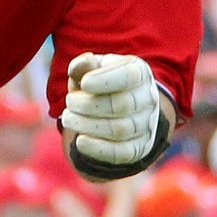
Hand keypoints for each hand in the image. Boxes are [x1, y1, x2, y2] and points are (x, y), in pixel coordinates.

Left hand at [61, 53, 159, 171]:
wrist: (119, 106)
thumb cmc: (102, 83)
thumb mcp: (93, 69)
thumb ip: (84, 65)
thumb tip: (85, 63)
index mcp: (139, 73)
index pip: (129, 76)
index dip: (104, 80)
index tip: (84, 83)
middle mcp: (148, 99)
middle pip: (122, 105)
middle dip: (89, 105)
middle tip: (69, 102)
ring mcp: (146, 125)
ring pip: (120, 130)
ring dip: (88, 125)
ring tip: (68, 118)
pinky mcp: (139, 147)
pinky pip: (122, 153)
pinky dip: (99, 149)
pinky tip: (80, 141)